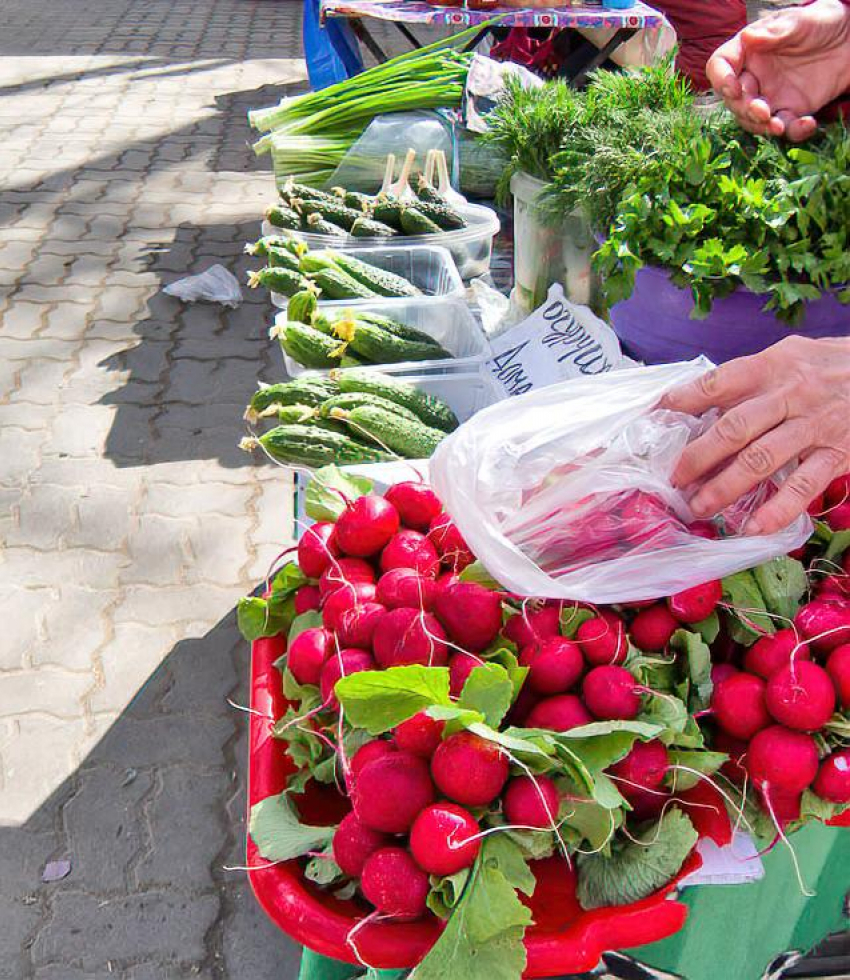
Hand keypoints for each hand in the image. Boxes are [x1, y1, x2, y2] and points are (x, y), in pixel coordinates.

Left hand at [660, 336, 849, 533]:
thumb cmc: (826, 367)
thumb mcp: (787, 357)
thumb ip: (747, 380)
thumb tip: (694, 402)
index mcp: (771, 366)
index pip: (718, 382)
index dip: (685, 399)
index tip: (658, 414)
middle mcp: (790, 395)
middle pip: (735, 428)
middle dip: (698, 457)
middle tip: (674, 479)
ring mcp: (814, 426)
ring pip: (762, 459)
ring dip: (726, 487)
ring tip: (699, 507)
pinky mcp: (837, 454)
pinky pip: (803, 486)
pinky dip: (777, 510)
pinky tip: (753, 528)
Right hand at [707, 0, 849, 140]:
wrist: (848, 40)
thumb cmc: (820, 23)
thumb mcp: (801, 21)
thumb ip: (776, 31)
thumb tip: (748, 37)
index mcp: (747, 52)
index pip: (720, 66)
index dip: (721, 79)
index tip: (733, 88)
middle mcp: (752, 77)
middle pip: (734, 100)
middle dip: (745, 110)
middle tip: (762, 112)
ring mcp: (768, 97)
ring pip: (752, 121)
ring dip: (762, 127)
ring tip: (779, 126)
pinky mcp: (788, 111)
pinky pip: (784, 127)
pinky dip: (794, 131)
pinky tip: (808, 123)